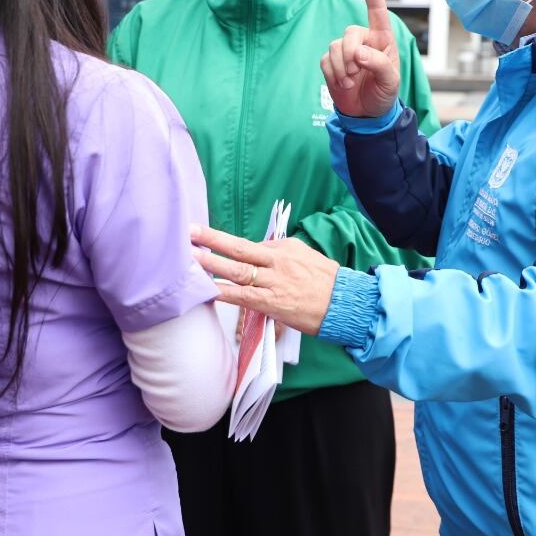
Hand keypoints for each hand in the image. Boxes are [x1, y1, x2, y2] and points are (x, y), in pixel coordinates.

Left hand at [192, 225, 338, 336]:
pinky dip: (224, 292)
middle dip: (211, 239)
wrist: (346, 303)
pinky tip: (208, 289)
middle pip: (239, 248)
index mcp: (284, 248)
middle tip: (188, 232)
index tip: (203, 236)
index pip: (249, 245)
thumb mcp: (305, 258)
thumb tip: (260, 256)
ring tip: (190, 257)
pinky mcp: (273, 302)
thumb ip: (280, 256)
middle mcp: (277, 260)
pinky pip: (243, 296)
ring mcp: (274, 281)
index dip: (224, 242)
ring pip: (237, 270)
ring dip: (212, 263)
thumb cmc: (327, 283)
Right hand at [320, 0, 400, 118]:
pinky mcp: (332, 62)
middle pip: (350, 33)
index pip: (376, 11)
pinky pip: (325, 60)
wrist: (366, 114)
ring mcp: (345, 51)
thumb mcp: (390, 81)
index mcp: (382, 39)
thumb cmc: (384, 93)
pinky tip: (343, 84)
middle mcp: (363, 40)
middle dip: (350, 53)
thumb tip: (359, 53)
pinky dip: (333, 74)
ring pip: (335, 46)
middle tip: (356, 72)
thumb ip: (379, 64)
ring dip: (342, 67)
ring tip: (351, 82)